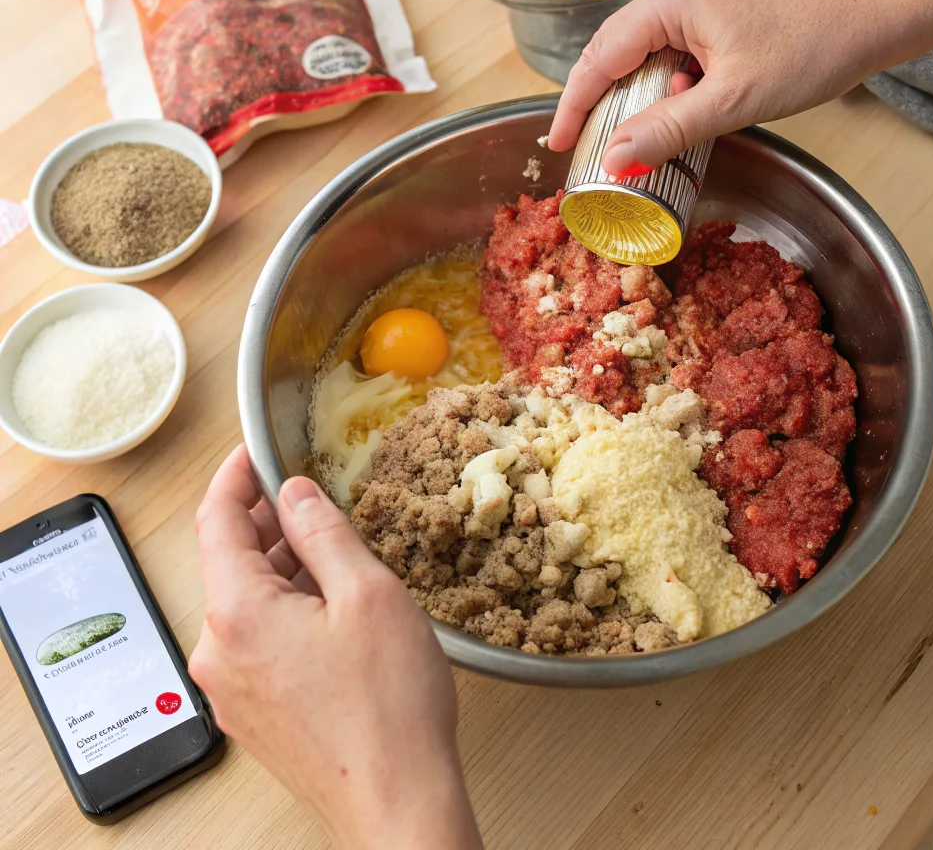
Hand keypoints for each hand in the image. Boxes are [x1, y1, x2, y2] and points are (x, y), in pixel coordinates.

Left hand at [189, 446, 481, 849]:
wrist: (396, 802)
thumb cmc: (388, 703)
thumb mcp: (366, 593)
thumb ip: (322, 532)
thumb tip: (294, 494)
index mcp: (238, 612)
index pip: (215, 520)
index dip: (234, 476)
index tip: (253, 451)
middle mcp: (218, 651)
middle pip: (229, 562)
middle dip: (267, 522)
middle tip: (309, 497)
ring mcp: (232, 688)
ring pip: (245, 602)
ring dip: (282, 567)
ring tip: (333, 552)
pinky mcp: (254, 713)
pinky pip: (256, 640)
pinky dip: (284, 608)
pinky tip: (329, 605)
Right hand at [548, 0, 897, 175]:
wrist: (881, 8)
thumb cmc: (815, 45)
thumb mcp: (734, 99)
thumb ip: (667, 130)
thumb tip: (614, 160)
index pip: (598, 58)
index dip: (573, 107)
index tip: (558, 146)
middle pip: (614, 52)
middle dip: (601, 104)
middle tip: (588, 150)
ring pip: (645, 52)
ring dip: (639, 96)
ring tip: (637, 139)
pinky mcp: (718, 3)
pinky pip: (673, 47)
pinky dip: (668, 83)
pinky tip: (681, 110)